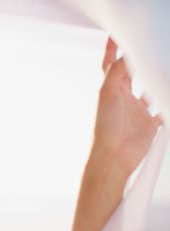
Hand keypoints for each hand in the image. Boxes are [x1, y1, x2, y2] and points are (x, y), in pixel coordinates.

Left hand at [92, 37, 162, 178]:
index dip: (113, 50)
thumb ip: (117, 71)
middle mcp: (123, 98)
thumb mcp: (108, 93)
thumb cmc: (105, 127)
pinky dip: (166, 104)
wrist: (113, 155)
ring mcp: (136, 111)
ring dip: (156, 81)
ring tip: (162, 69)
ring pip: (149, 91)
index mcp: (110, 89)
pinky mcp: (149, 124)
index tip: (115, 37)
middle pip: (131, 74)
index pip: (111, 64)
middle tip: (144, 48)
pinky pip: (161, 110)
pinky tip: (167, 96)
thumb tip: (126, 53)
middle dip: (137, 61)